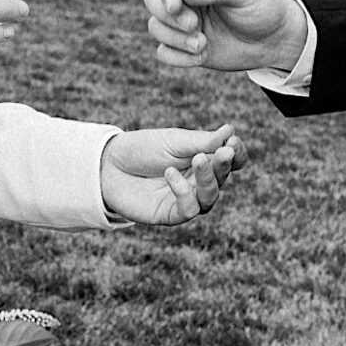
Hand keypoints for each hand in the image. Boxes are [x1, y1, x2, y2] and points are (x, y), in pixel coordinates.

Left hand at [101, 125, 241, 224]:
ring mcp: (186, 199)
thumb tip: (231, 131)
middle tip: (223, 152)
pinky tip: (170, 175)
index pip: (232, 161)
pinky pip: (189, 209)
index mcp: (203, 160)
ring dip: (208, 178)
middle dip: (224, 165)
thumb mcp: (173, 141)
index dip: (238, 154)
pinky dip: (184, 192)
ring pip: (210, 196)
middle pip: (223, 178)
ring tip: (198, 160)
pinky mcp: (171, 214)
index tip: (234, 143)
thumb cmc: (142, 150)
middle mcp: (199, 182)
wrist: (108, 165)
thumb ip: (202, 141)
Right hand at [143, 0, 309, 73]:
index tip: (176, 6)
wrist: (274, 40)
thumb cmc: (261, 7)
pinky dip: (177, 58)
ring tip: (202, 45)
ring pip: (155, 27)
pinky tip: (201, 56)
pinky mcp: (183, 46)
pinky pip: (163, 52)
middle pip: (152, 0)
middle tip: (194, 26)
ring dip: (175, 39)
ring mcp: (182, 21)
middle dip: (169, 17)